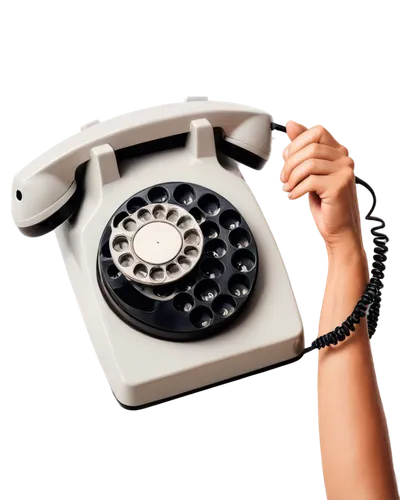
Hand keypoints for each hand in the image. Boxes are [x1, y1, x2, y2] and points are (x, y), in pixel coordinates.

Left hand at [280, 121, 363, 250]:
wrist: (339, 228)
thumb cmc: (326, 203)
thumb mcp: (309, 173)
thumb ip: (302, 149)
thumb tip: (292, 125)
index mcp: (338, 152)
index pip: (317, 131)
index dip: (296, 143)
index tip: (286, 158)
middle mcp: (344, 158)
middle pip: (310, 147)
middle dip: (290, 163)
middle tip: (284, 178)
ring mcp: (344, 171)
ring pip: (308, 163)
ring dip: (292, 178)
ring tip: (289, 188)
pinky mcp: (339, 185)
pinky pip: (310, 181)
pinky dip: (296, 190)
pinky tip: (294, 196)